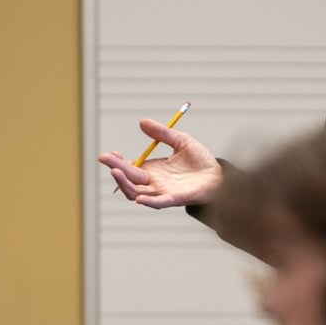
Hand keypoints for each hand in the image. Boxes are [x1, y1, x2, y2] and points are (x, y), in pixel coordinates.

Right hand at [98, 118, 222, 208]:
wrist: (220, 174)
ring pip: (136, 192)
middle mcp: (154, 182)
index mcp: (153, 169)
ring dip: (125, 184)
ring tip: (116, 172)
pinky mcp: (176, 199)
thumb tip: (142, 122)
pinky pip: (159, 203)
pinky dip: (149, 201)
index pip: (129, 168)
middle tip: (106, 159)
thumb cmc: (200, 159)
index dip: (118, 162)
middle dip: (116, 170)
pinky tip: (140, 197)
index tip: (111, 153)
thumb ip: (162, 133)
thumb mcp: (181, 140)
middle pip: (129, 180)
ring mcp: (163, 192)